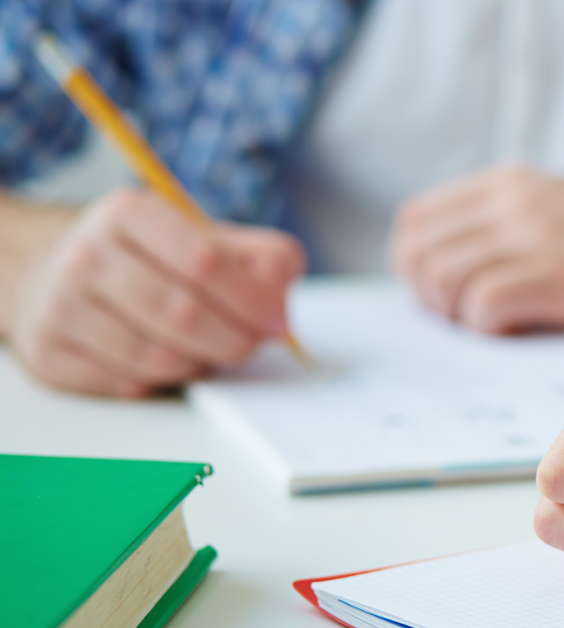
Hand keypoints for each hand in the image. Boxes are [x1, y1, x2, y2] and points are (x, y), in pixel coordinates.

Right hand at [9, 188, 303, 396]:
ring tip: (209, 350)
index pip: (203, 261)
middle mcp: (85, 255)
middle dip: (233, 340)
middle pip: (182, 315)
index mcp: (127, 213)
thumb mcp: (200, 235)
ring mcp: (59, 305)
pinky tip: (167, 362)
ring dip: (199, 363)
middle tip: (250, 344)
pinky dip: (161, 382)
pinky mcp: (48, 353)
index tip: (276, 320)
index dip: (251, 298)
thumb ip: (258, 256)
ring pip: (156, 358)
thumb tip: (280, 294)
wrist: (49, 269)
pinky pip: (126, 385)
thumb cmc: (143, 256)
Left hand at [390, 166, 563, 333]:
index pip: (416, 222)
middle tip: (464, 321)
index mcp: (509, 182)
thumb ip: (504, 226)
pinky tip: (520, 330)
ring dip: (456, 316)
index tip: (444, 295)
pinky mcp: (559, 274)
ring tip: (493, 327)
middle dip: (429, 299)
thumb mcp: (557, 208)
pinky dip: (488, 328)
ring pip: (441, 279)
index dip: (416, 267)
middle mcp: (513, 201)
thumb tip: (445, 276)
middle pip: (418, 254)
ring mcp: (535, 235)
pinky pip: (483, 305)